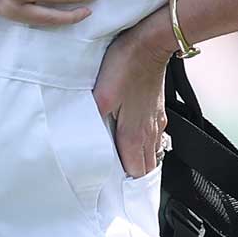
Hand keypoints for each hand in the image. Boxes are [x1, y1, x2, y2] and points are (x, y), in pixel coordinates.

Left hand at [92, 11, 174, 176]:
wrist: (150, 43)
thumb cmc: (125, 66)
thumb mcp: (102, 95)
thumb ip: (92, 119)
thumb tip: (81, 139)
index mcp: (134, 134)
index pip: (135, 172)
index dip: (126, 185)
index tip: (114, 193)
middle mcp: (149, 131)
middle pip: (146, 166)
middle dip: (134, 178)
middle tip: (119, 186)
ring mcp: (156, 119)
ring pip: (152, 151)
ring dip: (140, 161)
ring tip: (126, 170)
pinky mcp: (157, 108)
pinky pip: (154, 135)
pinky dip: (145, 145)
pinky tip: (136, 141)